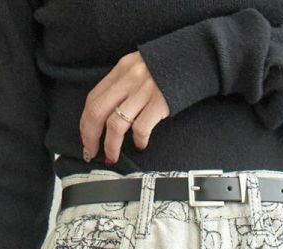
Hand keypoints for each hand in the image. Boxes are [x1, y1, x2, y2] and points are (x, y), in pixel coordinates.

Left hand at [80, 52, 169, 166]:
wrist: (197, 57)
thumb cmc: (169, 68)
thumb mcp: (140, 68)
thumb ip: (124, 85)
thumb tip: (109, 113)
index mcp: (121, 70)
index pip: (93, 98)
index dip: (85, 123)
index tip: (86, 139)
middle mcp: (129, 79)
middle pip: (97, 112)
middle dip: (90, 137)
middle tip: (91, 153)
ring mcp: (143, 91)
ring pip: (115, 124)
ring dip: (111, 146)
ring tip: (113, 157)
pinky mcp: (159, 103)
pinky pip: (140, 128)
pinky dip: (138, 141)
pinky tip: (141, 145)